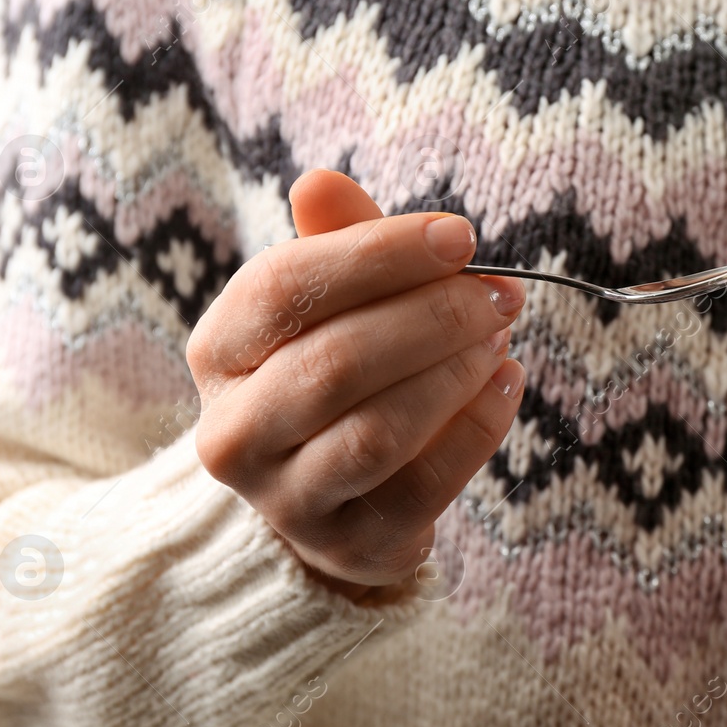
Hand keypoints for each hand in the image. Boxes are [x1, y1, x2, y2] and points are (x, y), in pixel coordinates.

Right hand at [187, 171, 525, 596]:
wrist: (332, 498)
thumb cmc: (334, 373)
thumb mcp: (328, 304)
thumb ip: (336, 243)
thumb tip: (321, 182)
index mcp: (219, 352)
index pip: (285, 289)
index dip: (378, 256)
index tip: (460, 236)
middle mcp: (235, 432)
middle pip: (335, 363)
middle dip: (432, 318)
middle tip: (499, 292)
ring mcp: (287, 500)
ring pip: (378, 431)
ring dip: (455, 373)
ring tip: (500, 334)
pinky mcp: (351, 544)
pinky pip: (424, 484)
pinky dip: (477, 427)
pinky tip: (506, 382)